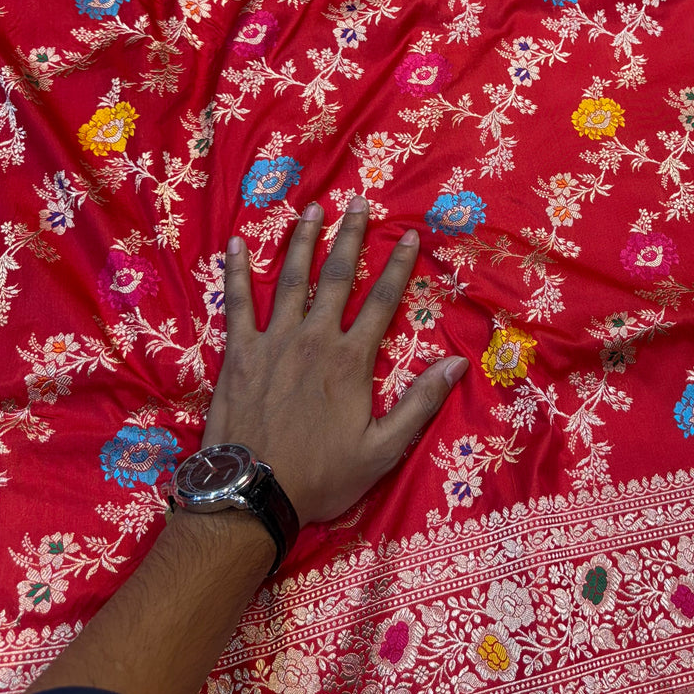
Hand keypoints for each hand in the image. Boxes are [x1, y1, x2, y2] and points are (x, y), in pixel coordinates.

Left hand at [201, 196, 466, 526]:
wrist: (252, 492)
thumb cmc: (321, 476)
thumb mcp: (382, 449)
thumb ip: (420, 403)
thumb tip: (457, 364)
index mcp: (351, 360)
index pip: (382, 301)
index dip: (398, 265)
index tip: (409, 235)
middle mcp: (314, 339)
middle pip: (336, 276)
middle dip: (350, 236)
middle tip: (358, 202)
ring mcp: (274, 341)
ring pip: (291, 279)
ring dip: (303, 240)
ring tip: (312, 209)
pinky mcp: (239, 352)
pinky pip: (238, 303)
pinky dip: (237, 272)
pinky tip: (237, 245)